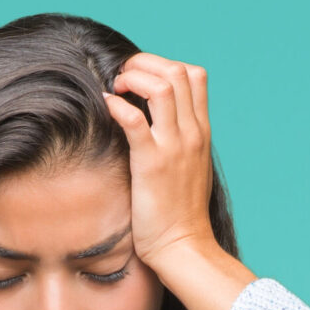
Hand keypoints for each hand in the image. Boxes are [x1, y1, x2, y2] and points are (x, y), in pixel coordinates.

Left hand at [103, 53, 215, 272]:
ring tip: (117, 87)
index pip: (195, 76)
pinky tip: (107, 106)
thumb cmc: (181, 216)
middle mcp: (192, 134)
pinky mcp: (152, 164)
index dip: (165, 65)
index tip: (141, 78)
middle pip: (178, 71)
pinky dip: (118, 105)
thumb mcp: (190, 171)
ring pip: (162, 85)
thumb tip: (158, 129)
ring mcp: (174, 147)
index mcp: (202, 133)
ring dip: (135, 77)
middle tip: (123, 76)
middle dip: (145, 63)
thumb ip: (181, 145)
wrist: (183, 247)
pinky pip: (135, 120)